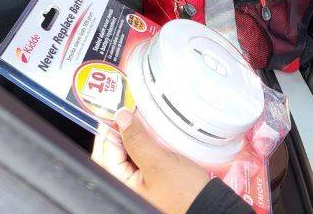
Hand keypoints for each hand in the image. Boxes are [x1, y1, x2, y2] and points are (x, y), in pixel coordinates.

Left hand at [92, 108, 209, 213]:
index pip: (105, 150)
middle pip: (113, 152)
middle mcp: (125, 186)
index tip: (120, 108)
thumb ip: (137, 140)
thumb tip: (120, 117)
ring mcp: (138, 185)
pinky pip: (139, 160)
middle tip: (132, 113)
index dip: (110, 126)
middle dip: (120, 131)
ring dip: (133, 137)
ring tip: (143, 122)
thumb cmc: (184, 191)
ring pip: (126, 154)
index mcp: (120, 184)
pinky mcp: (151, 181)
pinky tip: (153, 137)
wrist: (208, 204)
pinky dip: (143, 145)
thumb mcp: (159, 162)